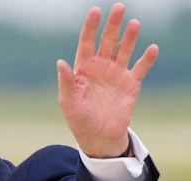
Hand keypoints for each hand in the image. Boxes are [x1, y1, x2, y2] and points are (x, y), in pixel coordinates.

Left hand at [57, 3, 158, 157]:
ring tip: (133, 23)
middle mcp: (100, 66)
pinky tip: (152, 48)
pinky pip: (140, 68)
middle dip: (112, 25)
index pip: (86, 42)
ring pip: (124, 50)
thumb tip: (60, 62)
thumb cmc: (78, 118)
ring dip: (129, 37)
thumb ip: (65, 82)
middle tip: (119, 7)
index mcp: (83, 67)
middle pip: (107, 40)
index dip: (90, 26)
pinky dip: (146, 59)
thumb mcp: (68, 101)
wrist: (98, 136)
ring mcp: (116, 74)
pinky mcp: (131, 84)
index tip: (95, 11)